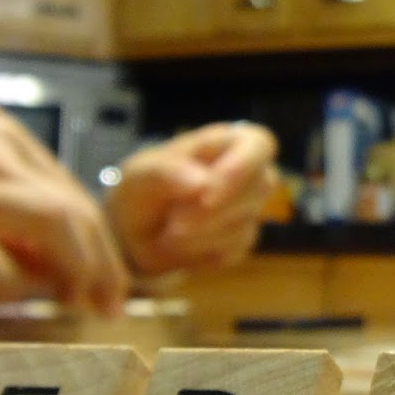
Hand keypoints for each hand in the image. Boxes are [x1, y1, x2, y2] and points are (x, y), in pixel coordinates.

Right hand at [0, 111, 129, 311]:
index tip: (110, 282)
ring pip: (48, 226)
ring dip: (73, 274)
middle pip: (73, 211)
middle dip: (103, 266)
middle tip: (110, 306)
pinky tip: (5, 295)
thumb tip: (58, 258)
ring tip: (72, 305)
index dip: (102, 244)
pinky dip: (9, 286)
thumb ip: (6, 205)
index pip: (73, 192)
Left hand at [108, 121, 278, 274]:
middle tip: (174, 222)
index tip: (207, 195)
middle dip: (213, 212)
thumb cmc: (142, 191)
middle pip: (259, 188)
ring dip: (202, 233)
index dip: (241, 167)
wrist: (135, 234)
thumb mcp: (140, 175)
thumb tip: (204, 184)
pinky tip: (181, 245)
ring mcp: (249, 208)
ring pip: (246, 224)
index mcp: (225, 143)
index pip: (258, 144)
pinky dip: (202, 252)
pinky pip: (235, 250)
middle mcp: (246, 173)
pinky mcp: (243, 240)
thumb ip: (168, 172)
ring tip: (169, 231)